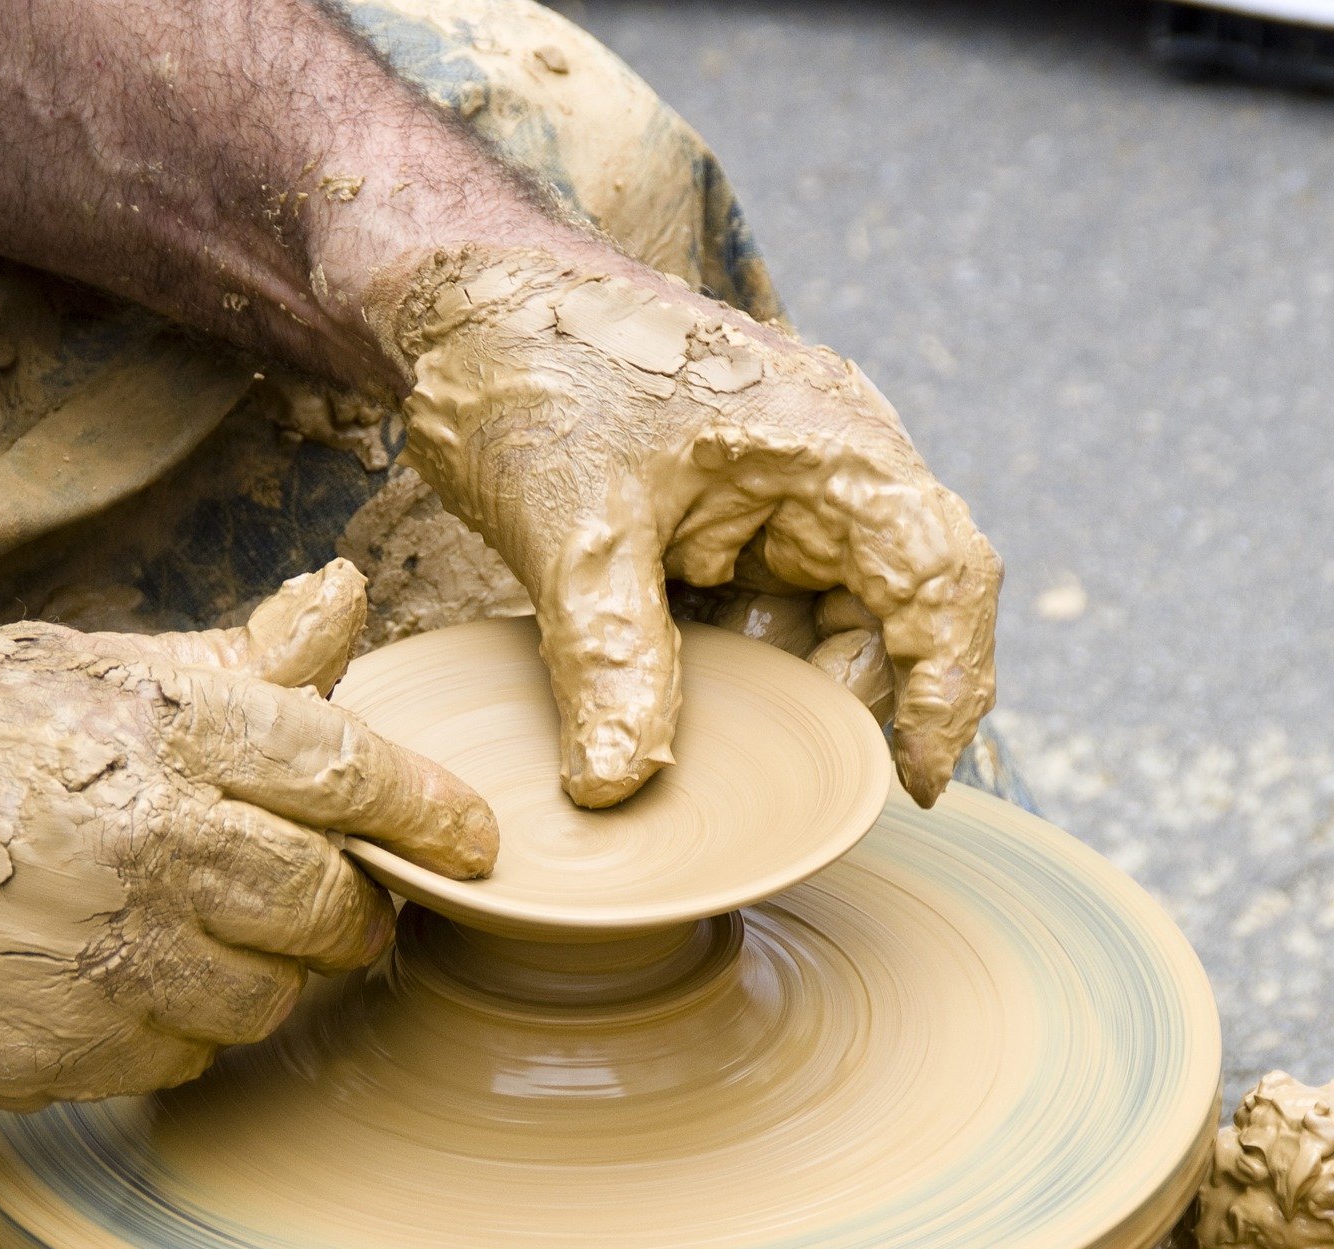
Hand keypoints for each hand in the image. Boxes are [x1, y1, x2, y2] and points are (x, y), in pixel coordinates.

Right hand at [0, 562, 495, 1106]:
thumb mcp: (88, 670)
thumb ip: (238, 659)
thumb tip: (345, 599)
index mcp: (179, 736)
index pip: (357, 778)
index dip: (434, 815)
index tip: (476, 846)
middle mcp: (168, 849)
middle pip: (334, 910)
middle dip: (353, 915)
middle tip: (331, 903)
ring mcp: (125, 964)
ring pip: (272, 1000)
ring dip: (261, 975)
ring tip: (194, 933)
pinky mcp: (80, 1055)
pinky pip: (189, 1060)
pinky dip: (179, 1030)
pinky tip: (120, 982)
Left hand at [380, 247, 1001, 807]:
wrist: (461, 304)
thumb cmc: (532, 370)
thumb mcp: (573, 525)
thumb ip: (609, 655)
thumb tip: (619, 783)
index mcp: (830, 443)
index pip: (943, 575)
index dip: (948, 687)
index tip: (919, 780)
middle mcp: (829, 463)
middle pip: (892, 610)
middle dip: (840, 697)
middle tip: (770, 770)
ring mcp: (780, 486)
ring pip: (823, 615)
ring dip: (780, 683)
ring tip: (711, 734)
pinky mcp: (728, 510)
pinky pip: (761, 602)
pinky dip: (733, 658)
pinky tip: (677, 695)